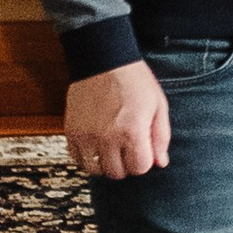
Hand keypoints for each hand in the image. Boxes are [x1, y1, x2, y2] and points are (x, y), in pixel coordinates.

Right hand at [65, 62, 170, 178]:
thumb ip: (161, 137)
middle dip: (126, 164)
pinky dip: (87, 158)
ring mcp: (86, 136)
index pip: (140, 168)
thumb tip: (161, 162)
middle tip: (127, 148)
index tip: (143, 149)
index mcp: (132, 131)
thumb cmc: (133, 80)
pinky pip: (77, 159)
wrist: (104, 60)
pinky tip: (96, 146)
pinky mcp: (72, 131)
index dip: (144, 160)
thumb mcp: (158, 105)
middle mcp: (107, 137)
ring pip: (95, 170)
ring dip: (105, 164)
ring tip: (111, 148)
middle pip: (117, 173)